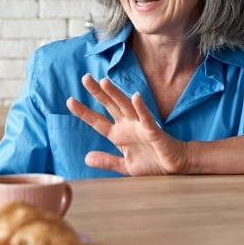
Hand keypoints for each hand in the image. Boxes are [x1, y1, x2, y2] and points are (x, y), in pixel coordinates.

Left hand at [66, 74, 188, 175]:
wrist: (173, 166)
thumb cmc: (151, 163)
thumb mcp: (125, 166)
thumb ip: (107, 161)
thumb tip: (86, 158)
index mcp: (119, 134)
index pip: (98, 121)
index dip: (84, 112)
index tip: (70, 100)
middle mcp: (128, 125)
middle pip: (110, 106)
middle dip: (98, 92)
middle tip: (85, 78)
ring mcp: (140, 126)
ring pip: (126, 106)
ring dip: (116, 94)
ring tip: (104, 82)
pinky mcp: (153, 131)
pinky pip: (146, 118)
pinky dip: (141, 107)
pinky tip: (135, 97)